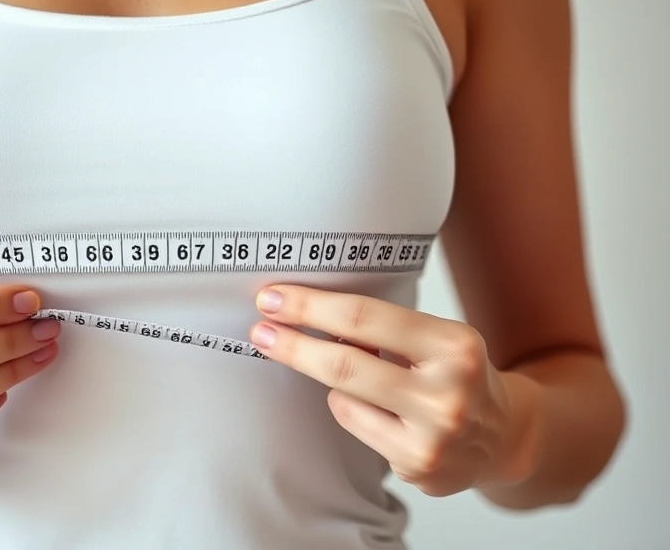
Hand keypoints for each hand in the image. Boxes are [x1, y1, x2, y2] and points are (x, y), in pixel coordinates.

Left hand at [248, 285, 525, 496]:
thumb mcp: (435, 338)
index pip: (366, 317)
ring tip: (349, 371)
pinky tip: (375, 408)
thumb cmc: (456, 375)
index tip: (273, 298)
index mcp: (455, 344)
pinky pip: (353, 423)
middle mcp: (449, 390)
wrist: (503, 437)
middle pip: (345, 363)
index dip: (312, 306)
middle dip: (293, 344)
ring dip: (329, 379)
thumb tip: (307, 312)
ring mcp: (433, 434)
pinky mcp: (417, 465)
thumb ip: (384, 329)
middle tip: (260, 329)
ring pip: (342, 397)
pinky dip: (349, 407)